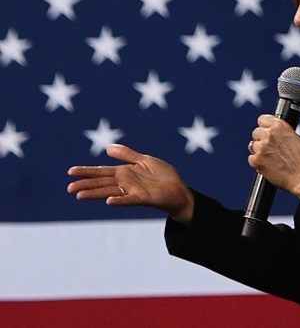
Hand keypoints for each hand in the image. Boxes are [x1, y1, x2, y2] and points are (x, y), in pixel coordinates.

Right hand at [67, 144, 194, 224]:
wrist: (179, 190)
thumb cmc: (163, 176)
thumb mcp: (144, 160)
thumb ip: (127, 155)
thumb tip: (108, 148)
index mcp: (124, 173)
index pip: (101, 172)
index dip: (87, 171)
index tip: (70, 172)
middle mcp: (125, 183)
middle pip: (102, 183)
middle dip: (85, 185)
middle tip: (69, 188)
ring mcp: (133, 191)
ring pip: (110, 192)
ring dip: (96, 193)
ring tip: (80, 195)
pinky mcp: (144, 198)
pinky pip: (130, 199)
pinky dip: (120, 200)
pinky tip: (109, 201)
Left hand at [248, 115, 299, 197]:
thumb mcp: (299, 139)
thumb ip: (285, 133)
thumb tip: (280, 134)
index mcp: (279, 126)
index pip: (262, 119)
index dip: (265, 125)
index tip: (266, 129)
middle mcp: (269, 135)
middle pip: (256, 132)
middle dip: (261, 138)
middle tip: (269, 146)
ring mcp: (261, 148)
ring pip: (252, 145)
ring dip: (259, 150)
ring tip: (269, 157)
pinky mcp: (256, 161)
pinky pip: (251, 158)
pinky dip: (257, 161)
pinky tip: (267, 164)